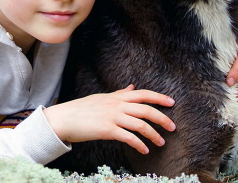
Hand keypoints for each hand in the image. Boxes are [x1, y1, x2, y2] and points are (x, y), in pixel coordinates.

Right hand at [43, 84, 175, 154]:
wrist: (64, 118)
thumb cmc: (83, 109)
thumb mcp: (103, 97)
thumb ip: (120, 93)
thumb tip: (132, 87)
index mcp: (117, 97)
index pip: (143, 94)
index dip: (159, 98)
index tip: (172, 102)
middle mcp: (117, 105)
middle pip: (146, 109)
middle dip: (162, 118)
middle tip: (173, 127)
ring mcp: (112, 117)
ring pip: (140, 124)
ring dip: (153, 135)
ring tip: (161, 143)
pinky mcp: (107, 130)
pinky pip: (128, 137)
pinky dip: (139, 144)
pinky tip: (144, 150)